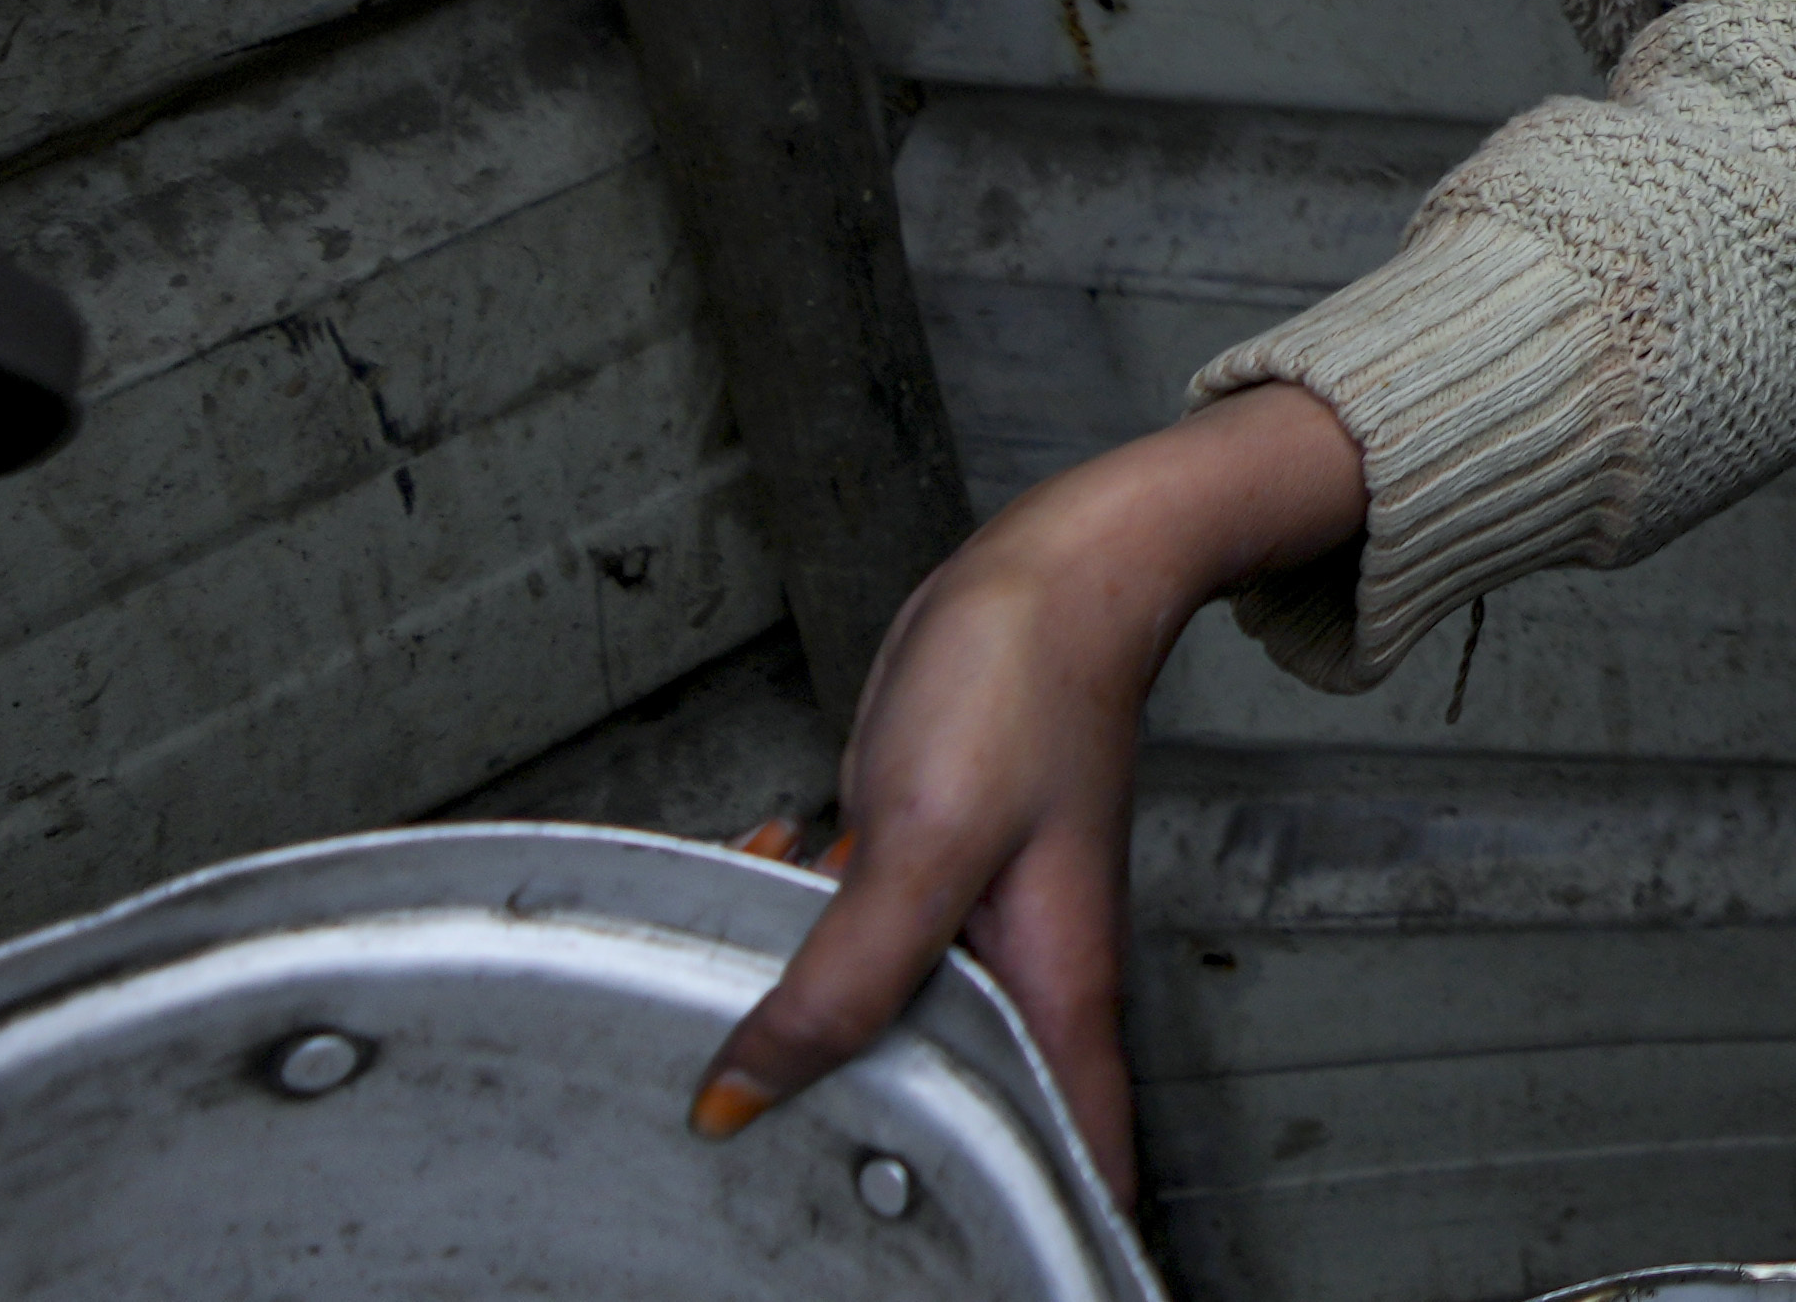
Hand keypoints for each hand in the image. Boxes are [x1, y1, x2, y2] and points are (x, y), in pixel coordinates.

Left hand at [698, 391, 1366, 1182]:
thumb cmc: (1029, 682)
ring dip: (804, 1038)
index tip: (951, 1288)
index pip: (1069, 1172)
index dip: (1030, 1248)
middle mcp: (1017, 984)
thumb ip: (841, 980)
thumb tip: (746, 1099)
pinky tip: (758, 878)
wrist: (1057, 566)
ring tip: (726, 1028)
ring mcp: (970, 933)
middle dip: (865, 1156)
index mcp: (1048, 1000)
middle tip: (766, 1183)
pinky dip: (793, 935)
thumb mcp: (923, 842)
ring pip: (883, 1038)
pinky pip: (847, 950)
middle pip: (954, 1123)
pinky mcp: (923, 881)